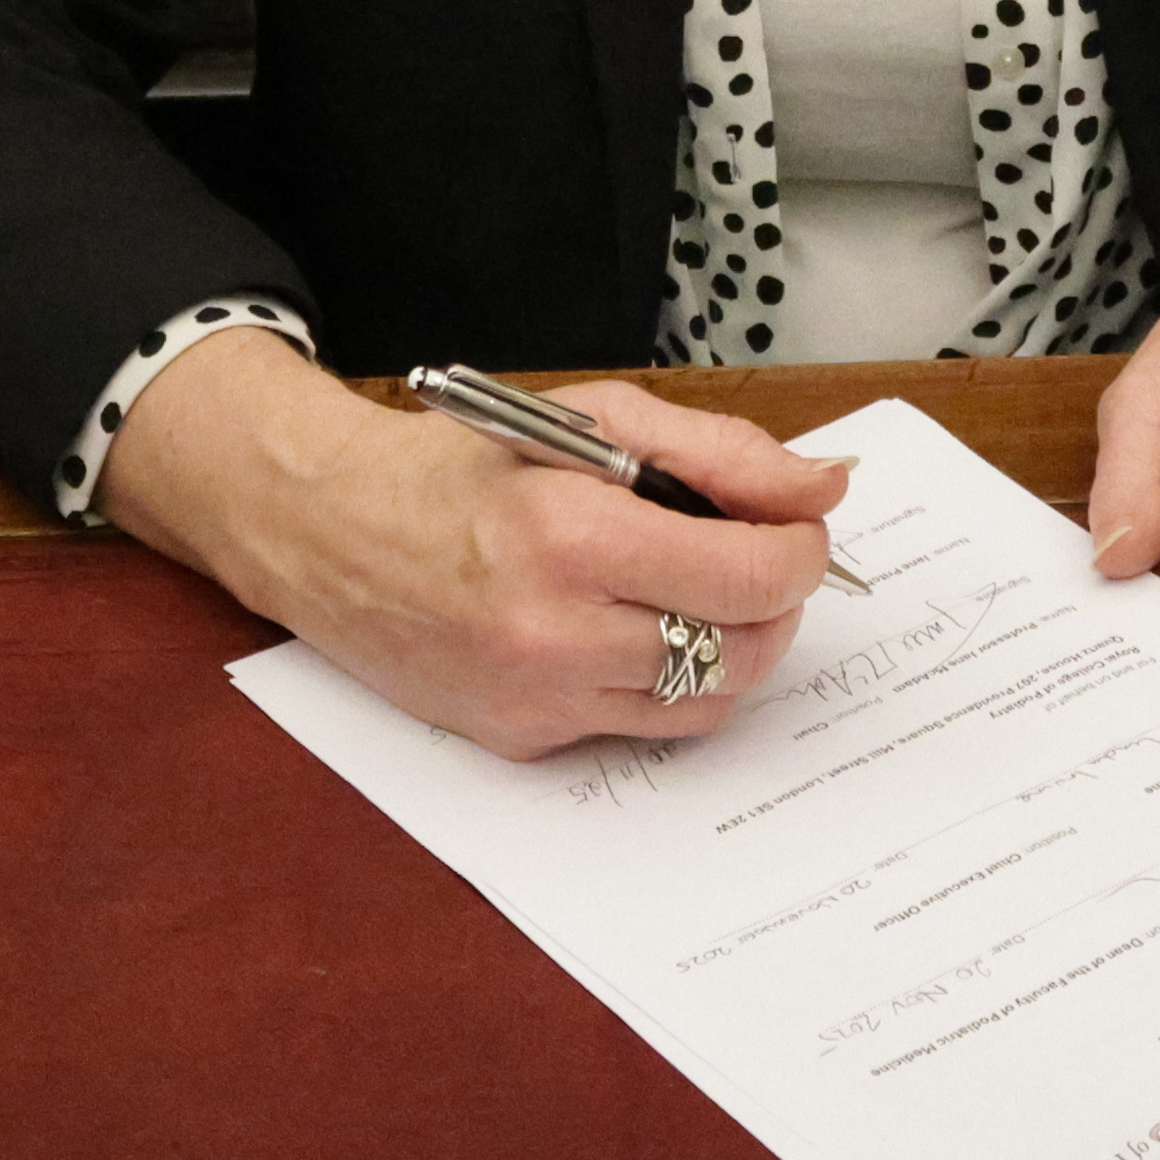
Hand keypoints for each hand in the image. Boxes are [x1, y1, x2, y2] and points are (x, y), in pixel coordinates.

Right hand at [99, 326, 840, 758]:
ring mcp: (536, 698)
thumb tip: (828, 487)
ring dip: (731, 648)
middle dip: (775, 603)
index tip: (796, 528)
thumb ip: (722, 452)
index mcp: (573, 535)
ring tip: (705, 593)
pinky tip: (635, 631)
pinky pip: (641, 728)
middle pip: (741, 650)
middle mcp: (555, 632)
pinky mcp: (522, 740)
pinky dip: (665, 683)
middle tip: (758, 559)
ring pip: (705, 703)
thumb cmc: (462, 465)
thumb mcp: (592, 419)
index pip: (751, 577)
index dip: (800, 551)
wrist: (330, 531)